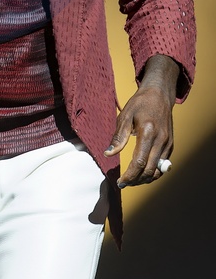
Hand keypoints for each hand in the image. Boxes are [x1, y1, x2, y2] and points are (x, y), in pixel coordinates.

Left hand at [104, 55, 178, 187]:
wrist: (159, 94)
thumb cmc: (140, 104)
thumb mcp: (125, 115)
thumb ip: (118, 137)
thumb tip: (108, 154)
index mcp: (148, 132)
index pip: (140, 161)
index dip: (130, 175)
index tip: (120, 182)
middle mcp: (161, 140)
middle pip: (150, 170)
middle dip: (136, 181)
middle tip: (124, 183)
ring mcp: (168, 143)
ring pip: (159, 170)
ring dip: (145, 179)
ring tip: (132, 181)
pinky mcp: (171, 144)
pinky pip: (163, 165)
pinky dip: (154, 172)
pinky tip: (142, 173)